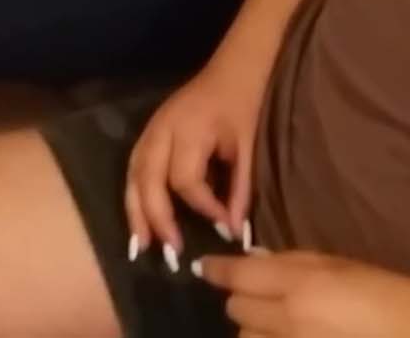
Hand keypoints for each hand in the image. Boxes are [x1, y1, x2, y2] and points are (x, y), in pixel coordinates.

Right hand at [124, 56, 262, 251]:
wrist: (231, 71)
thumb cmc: (242, 107)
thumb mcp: (247, 148)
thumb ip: (239, 190)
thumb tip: (232, 232)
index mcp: (189, 129)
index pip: (185, 179)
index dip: (203, 206)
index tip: (223, 226)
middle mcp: (162, 128)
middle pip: (148, 178)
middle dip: (156, 217)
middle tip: (170, 251)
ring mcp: (151, 128)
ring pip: (133, 173)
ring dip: (135, 210)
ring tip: (141, 244)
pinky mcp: (148, 131)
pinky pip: (133, 166)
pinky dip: (133, 194)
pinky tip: (138, 218)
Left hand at [198, 250, 409, 336]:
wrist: (406, 332)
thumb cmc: (376, 293)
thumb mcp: (336, 266)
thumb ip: (290, 264)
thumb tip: (253, 262)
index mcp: (299, 286)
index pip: (239, 275)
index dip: (217, 270)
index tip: (204, 269)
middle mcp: (289, 323)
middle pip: (237, 311)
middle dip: (243, 303)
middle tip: (258, 300)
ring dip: (255, 333)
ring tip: (275, 327)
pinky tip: (279, 334)